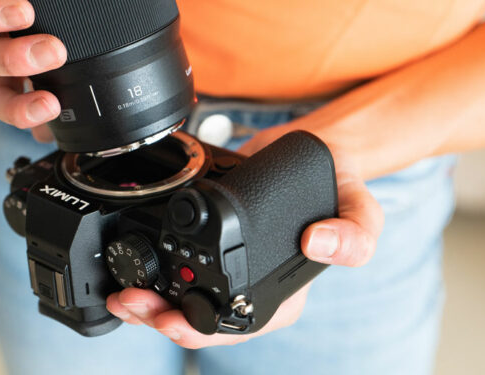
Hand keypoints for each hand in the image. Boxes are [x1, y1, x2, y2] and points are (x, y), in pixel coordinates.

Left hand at [106, 124, 383, 347]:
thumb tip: (317, 244)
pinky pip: (177, 264)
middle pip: (199, 318)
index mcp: (282, 295)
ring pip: (182, 296)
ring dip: (149, 299)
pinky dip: (152, 268)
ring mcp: (229, 265)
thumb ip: (355, 232)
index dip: (200, 332)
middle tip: (132, 301)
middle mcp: (252, 287)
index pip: (238, 327)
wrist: (313, 151)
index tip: (171, 320)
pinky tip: (132, 264)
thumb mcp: (362, 207)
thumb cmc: (339, 186)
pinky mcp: (209, 241)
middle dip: (159, 317)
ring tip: (122, 290)